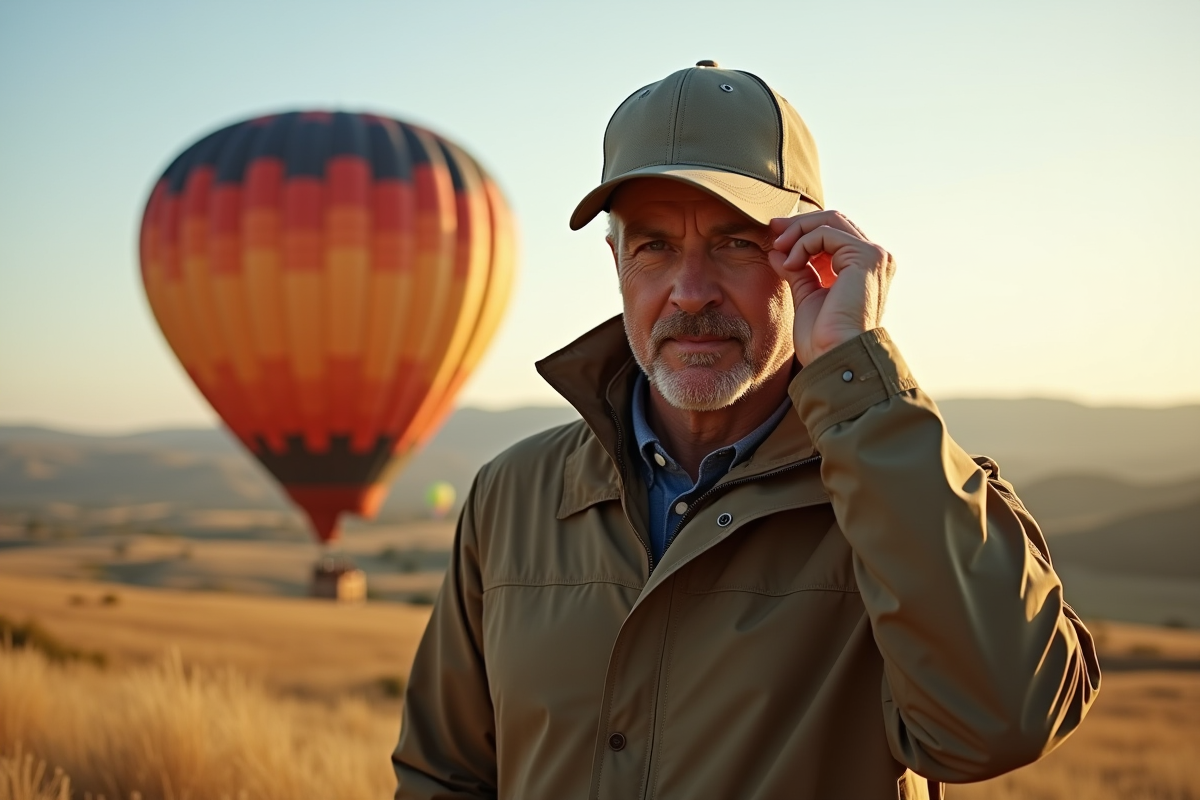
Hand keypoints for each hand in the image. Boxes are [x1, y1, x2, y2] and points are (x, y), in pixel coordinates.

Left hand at [767, 211, 895, 365]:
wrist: (835, 358)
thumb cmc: (823, 340)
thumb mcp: (807, 297)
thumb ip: (798, 271)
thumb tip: (777, 250)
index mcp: (864, 269)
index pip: (834, 234)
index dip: (803, 231)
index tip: (774, 236)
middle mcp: (875, 259)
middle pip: (833, 221)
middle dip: (799, 223)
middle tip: (772, 229)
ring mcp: (874, 256)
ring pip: (830, 221)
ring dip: (798, 231)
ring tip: (778, 248)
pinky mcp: (866, 257)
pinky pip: (826, 234)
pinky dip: (802, 243)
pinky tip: (790, 264)